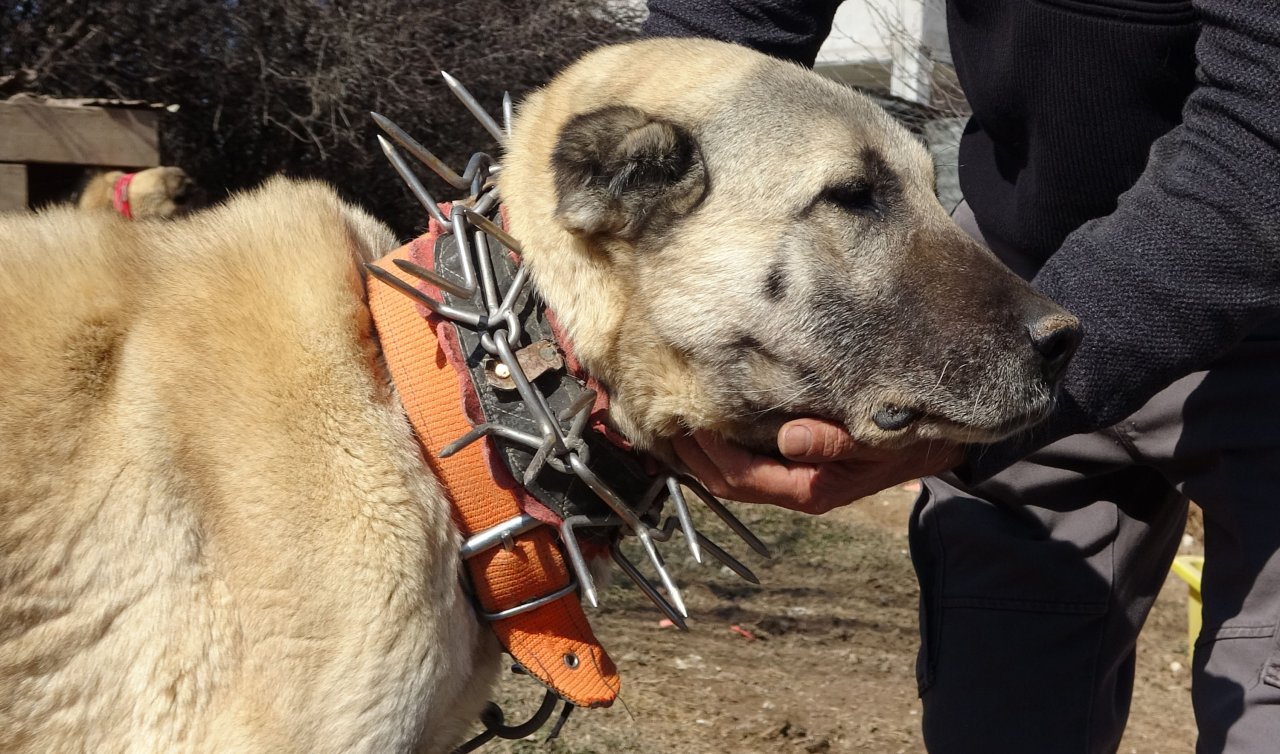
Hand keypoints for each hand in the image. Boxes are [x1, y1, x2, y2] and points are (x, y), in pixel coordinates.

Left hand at [671, 418, 962, 513]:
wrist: (936, 449)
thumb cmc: (907, 440)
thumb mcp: (876, 440)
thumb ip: (833, 441)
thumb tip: (787, 438)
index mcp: (810, 490)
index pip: (742, 478)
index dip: (710, 452)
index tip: (689, 421)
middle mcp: (797, 491)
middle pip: (727, 484)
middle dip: (693, 458)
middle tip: (665, 423)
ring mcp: (796, 482)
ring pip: (734, 477)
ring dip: (704, 455)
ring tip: (677, 425)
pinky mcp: (799, 466)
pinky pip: (750, 463)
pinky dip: (724, 448)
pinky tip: (711, 425)